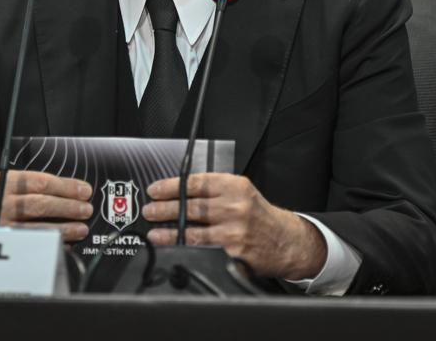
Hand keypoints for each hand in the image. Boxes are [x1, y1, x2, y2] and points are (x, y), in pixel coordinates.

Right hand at [0, 171, 92, 241]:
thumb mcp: (6, 184)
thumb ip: (31, 185)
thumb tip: (70, 191)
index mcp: (2, 181)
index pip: (40, 181)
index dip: (65, 186)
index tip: (84, 190)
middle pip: (40, 203)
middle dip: (67, 206)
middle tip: (86, 209)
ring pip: (37, 226)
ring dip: (64, 227)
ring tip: (81, 228)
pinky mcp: (3, 243)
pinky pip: (31, 244)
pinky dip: (50, 243)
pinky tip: (65, 243)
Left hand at [142, 173, 326, 278]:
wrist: (286, 241)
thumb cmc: (258, 216)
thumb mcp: (241, 193)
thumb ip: (214, 190)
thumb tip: (178, 192)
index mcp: (235, 186)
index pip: (195, 183)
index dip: (171, 186)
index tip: (154, 190)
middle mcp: (235, 207)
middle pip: (191, 206)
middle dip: (165, 209)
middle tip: (149, 210)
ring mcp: (234, 231)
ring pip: (194, 231)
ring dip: (169, 232)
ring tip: (153, 233)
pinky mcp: (234, 253)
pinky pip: (204, 250)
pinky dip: (185, 249)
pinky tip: (173, 248)